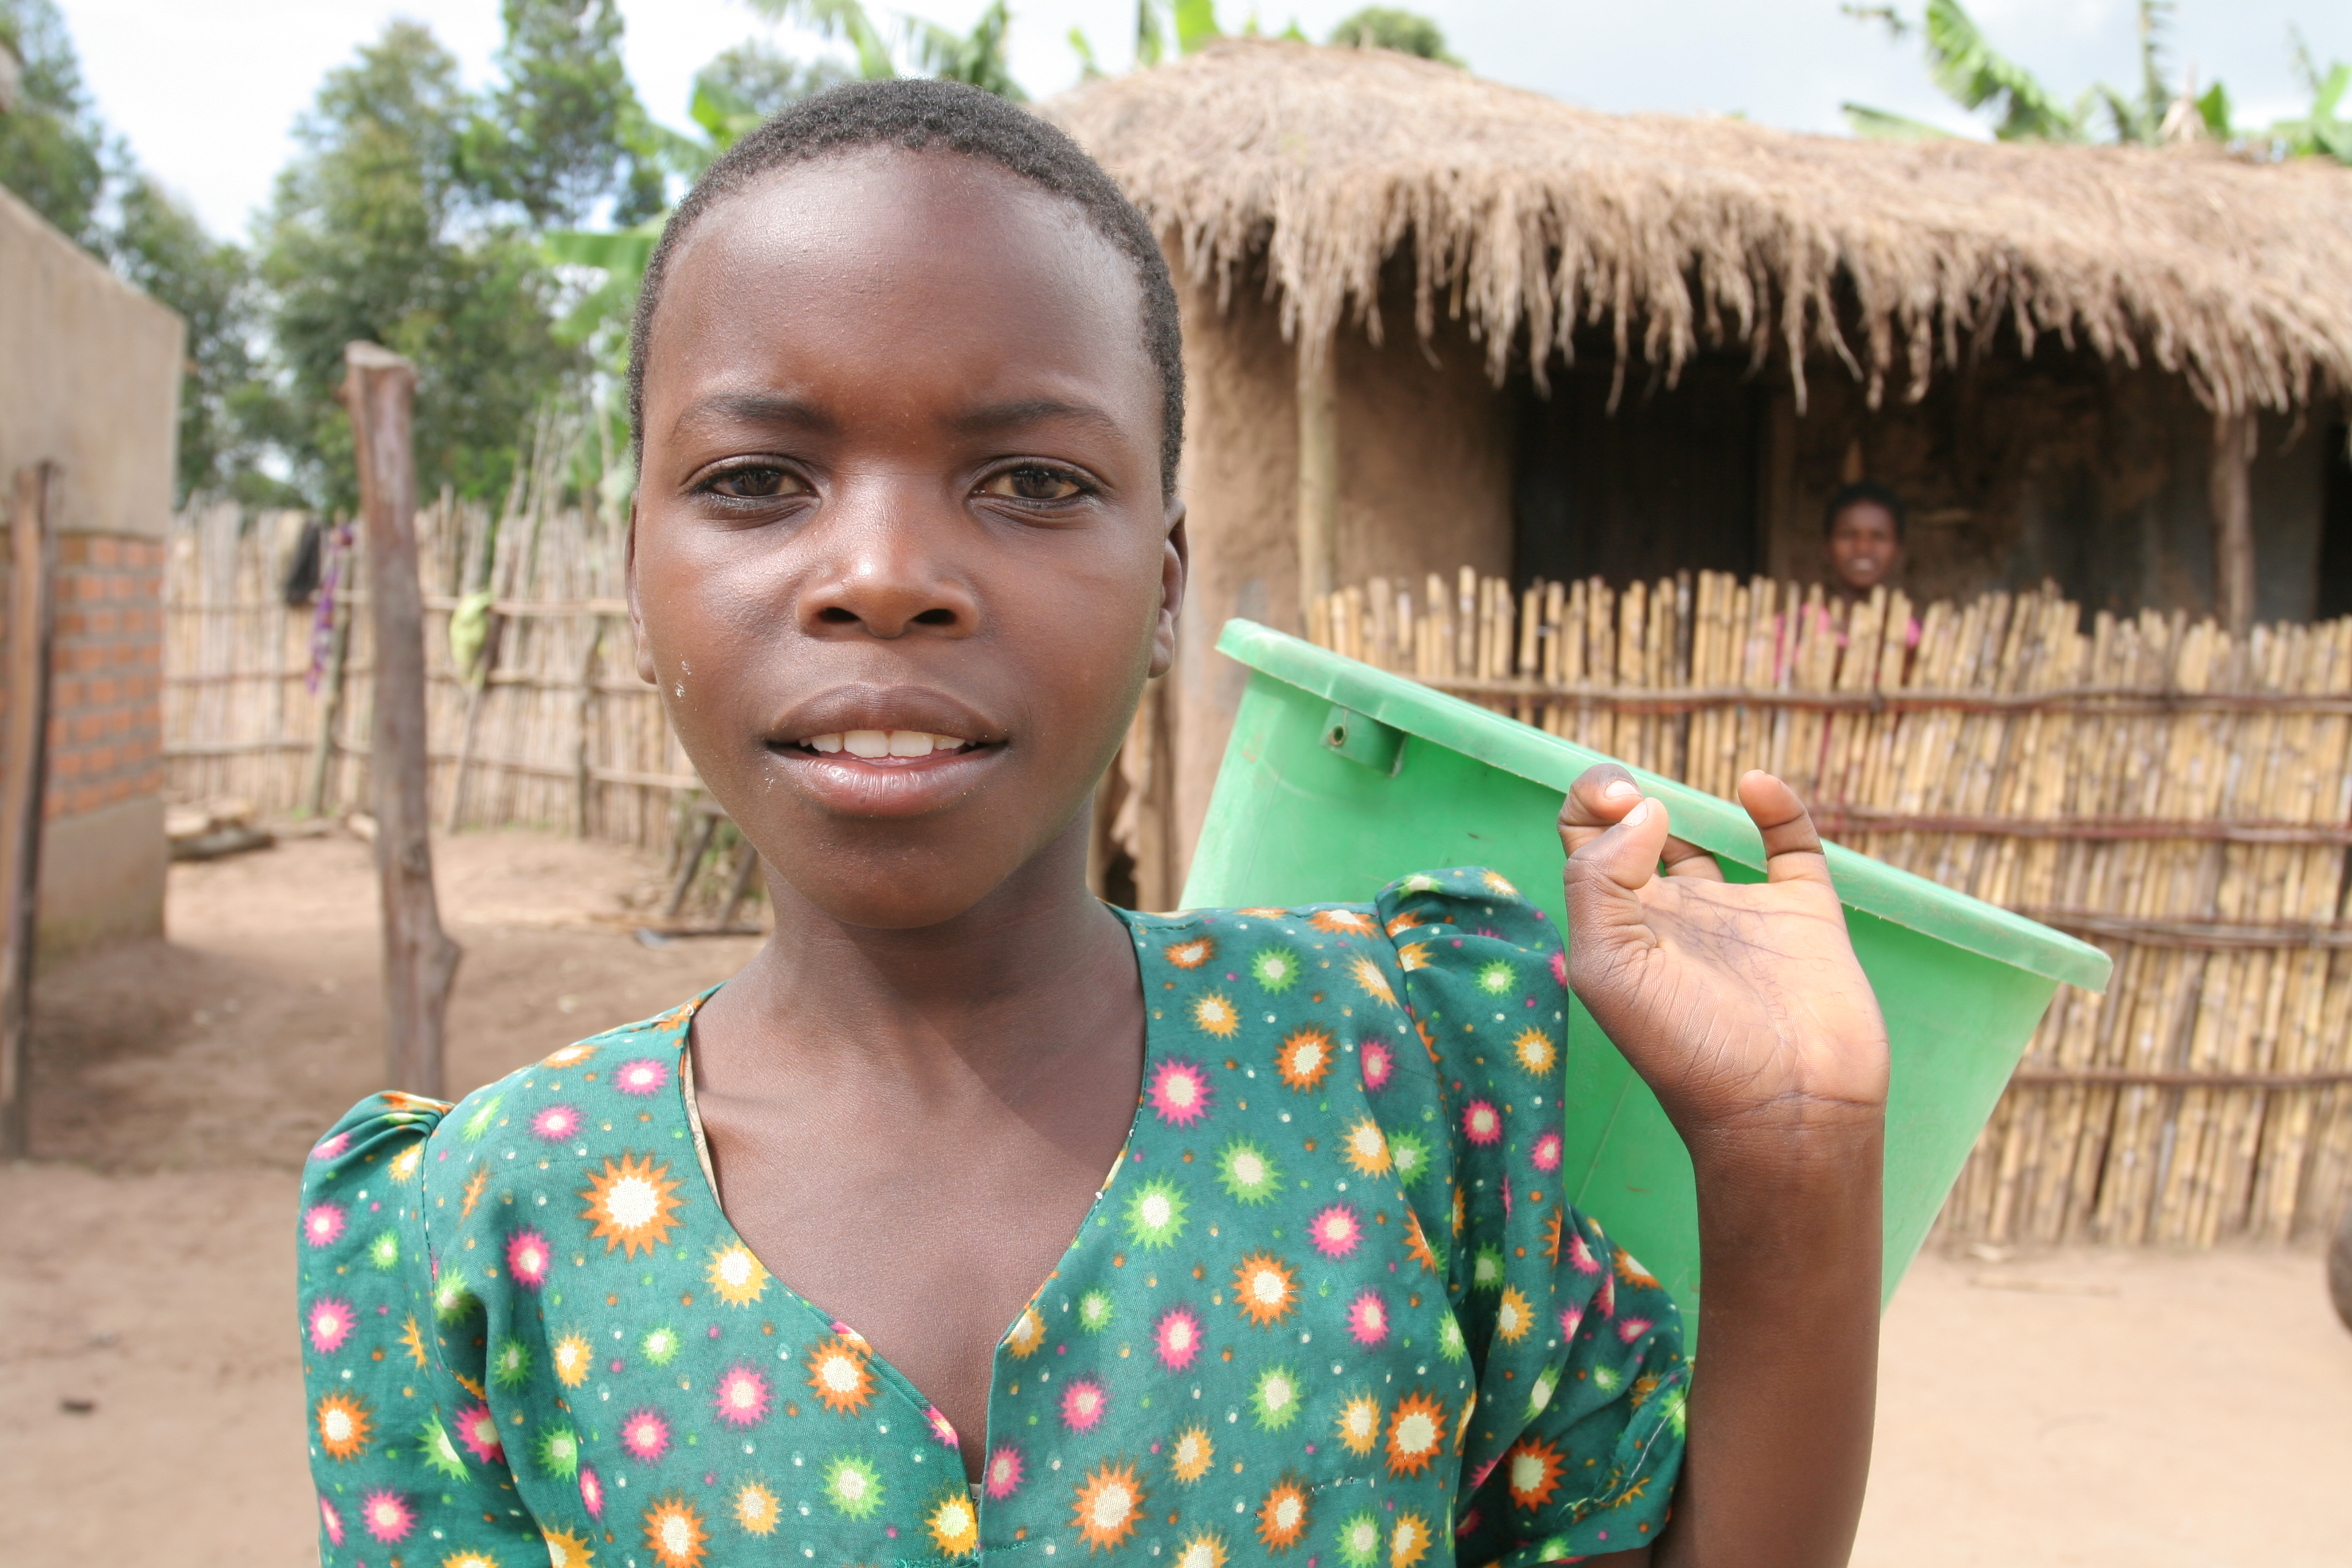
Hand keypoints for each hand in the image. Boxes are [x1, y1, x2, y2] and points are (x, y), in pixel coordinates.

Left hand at [1558, 766, 1888, 1149]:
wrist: (1789, 1108)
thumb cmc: (1689, 1050)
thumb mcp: (1609, 969)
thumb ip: (1601, 879)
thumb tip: (1642, 811)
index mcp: (1621, 928)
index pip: (1582, 845)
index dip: (1589, 804)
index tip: (1620, 803)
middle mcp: (1674, 916)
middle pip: (1633, 833)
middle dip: (1625, 796)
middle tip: (1637, 795)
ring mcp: (1740, 913)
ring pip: (1707, 835)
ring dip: (1690, 798)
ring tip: (1684, 793)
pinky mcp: (1805, 914)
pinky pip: (1790, 844)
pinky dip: (1776, 805)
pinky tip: (1754, 785)